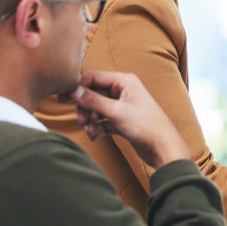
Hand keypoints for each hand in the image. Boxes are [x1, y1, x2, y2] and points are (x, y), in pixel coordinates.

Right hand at [69, 71, 188, 167]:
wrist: (163, 148)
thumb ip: (93, 100)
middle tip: (81, 120)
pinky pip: (103, 120)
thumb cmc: (146, 126)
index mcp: (124, 81)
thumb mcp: (116, 112)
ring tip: (90, 131)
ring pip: (97, 108)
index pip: (94, 77)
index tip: (62, 98)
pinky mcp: (123, 120)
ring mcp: (123, 106)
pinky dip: (97, 127)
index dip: (77, 87)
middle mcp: (124, 91)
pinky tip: (95, 136)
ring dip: (90, 119)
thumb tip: (74, 90)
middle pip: (93, 93)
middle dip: (85, 107)